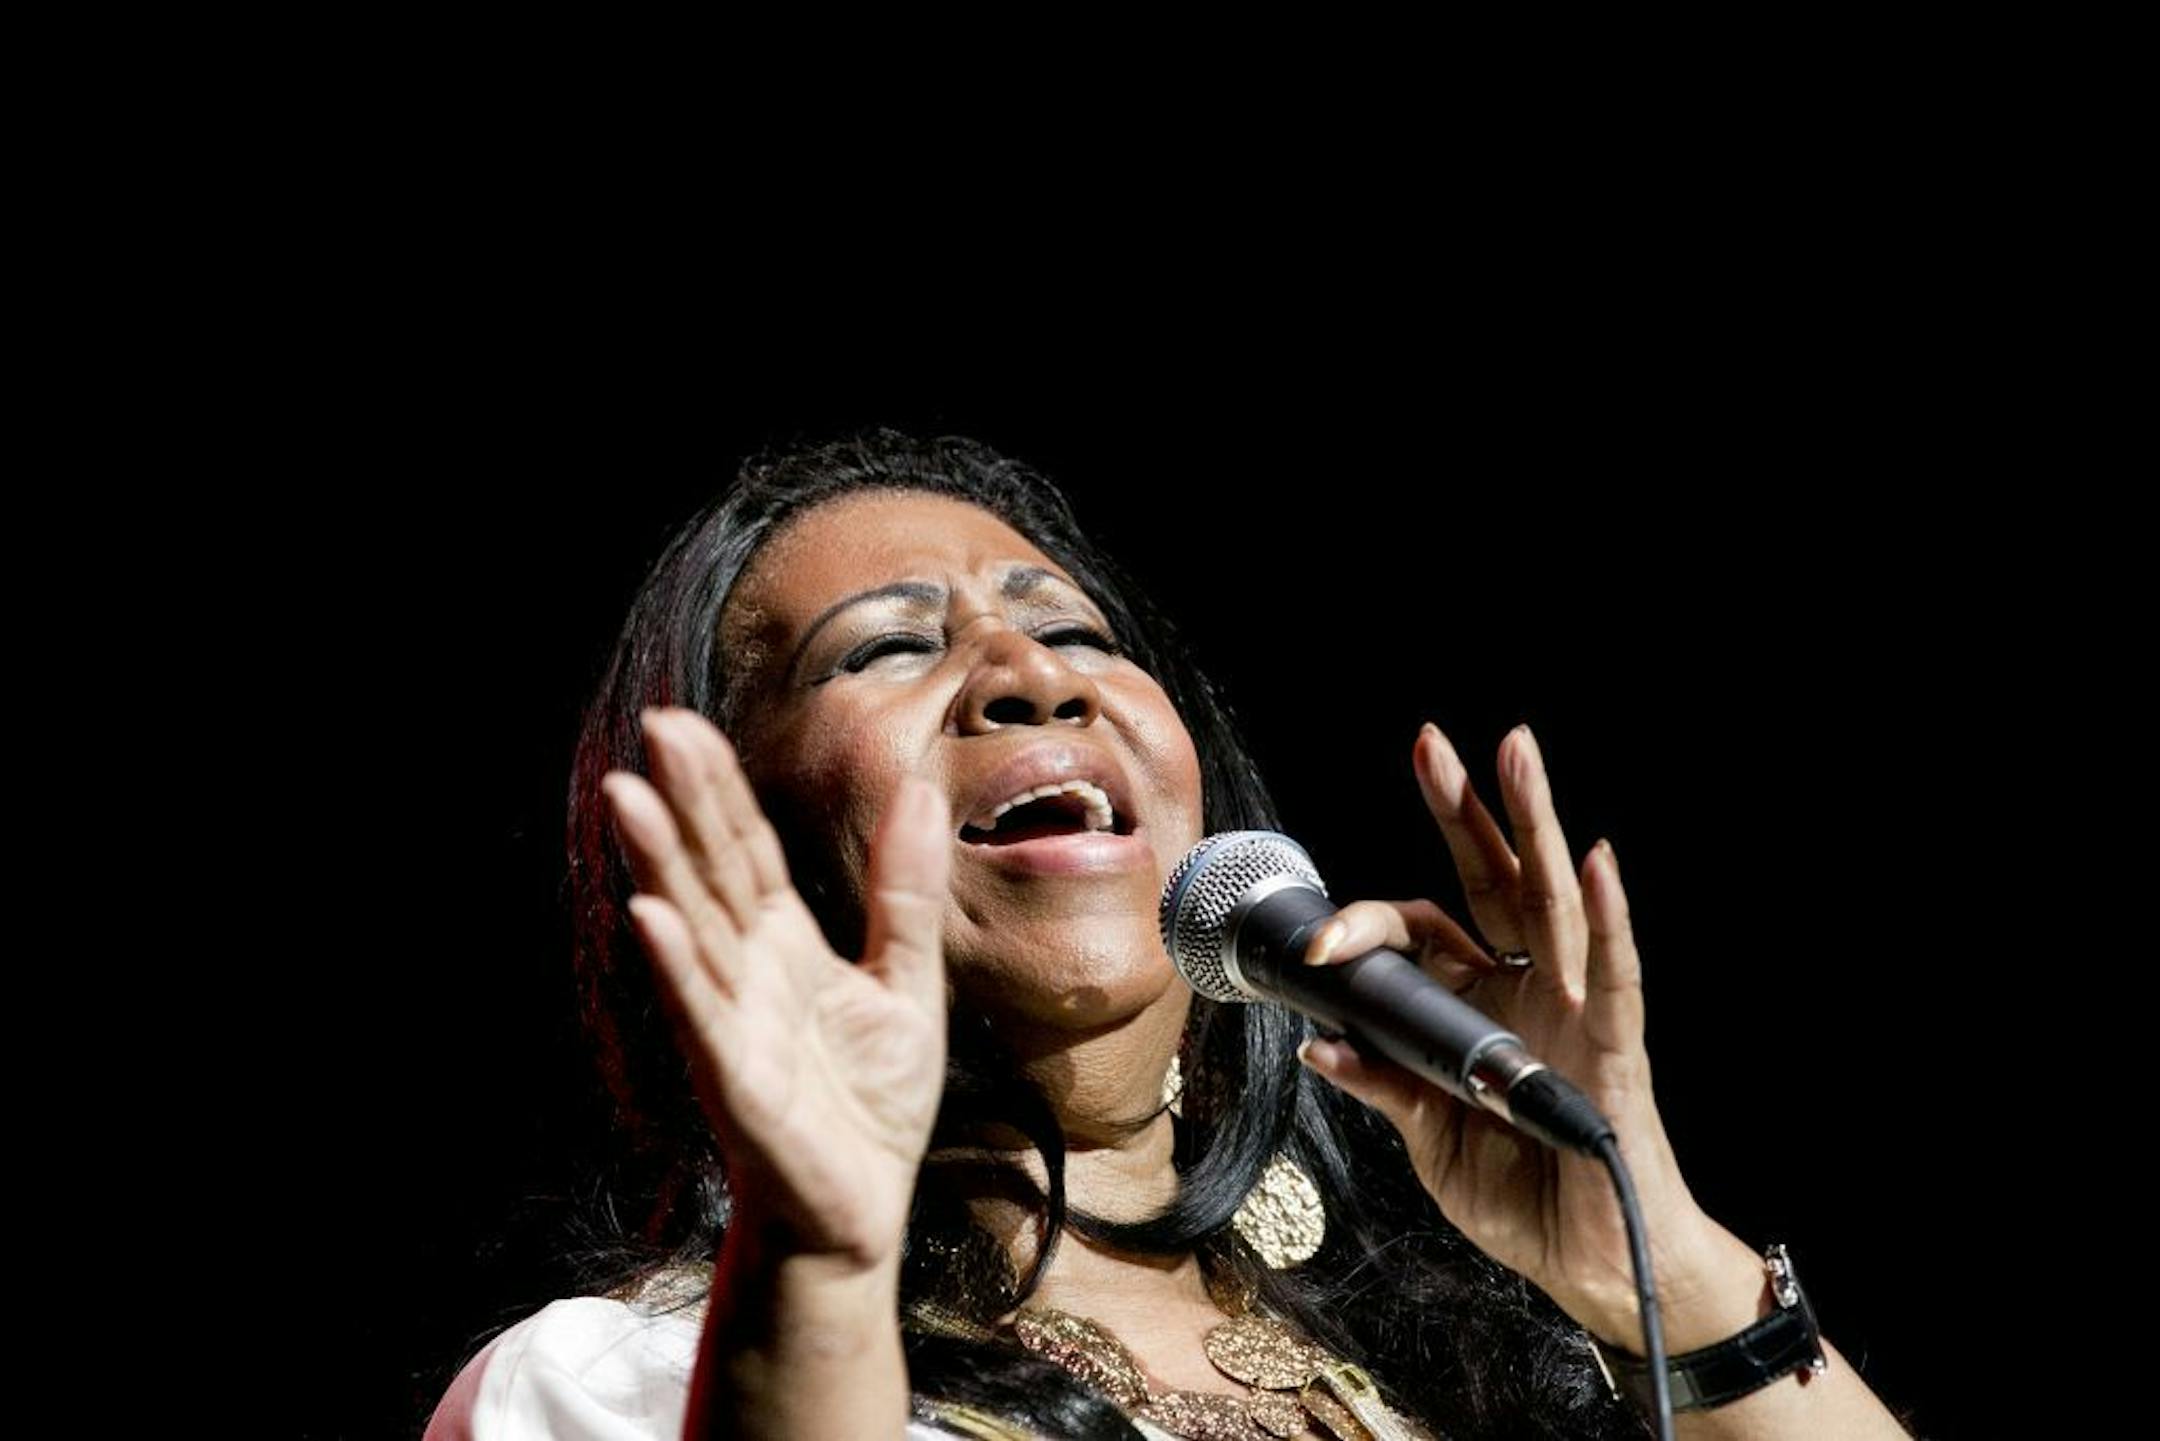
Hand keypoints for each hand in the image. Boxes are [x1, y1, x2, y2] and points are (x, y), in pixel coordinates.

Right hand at [600, 705, 952, 1268]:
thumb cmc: (870, 1105)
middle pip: (709, 871)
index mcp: (784, 945)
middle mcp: (747, 973)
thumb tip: (920, 791)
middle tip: (653, 728)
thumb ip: (905, 890)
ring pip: (692, 928)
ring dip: (659, 863)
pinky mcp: (735, 1078)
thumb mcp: (907, 981)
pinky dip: (677, 963)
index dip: (717, 788)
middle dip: (682, 801)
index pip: (743, 850)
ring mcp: (733, 1022)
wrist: (859, 1212)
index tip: (684, 724)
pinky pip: (702, 1012)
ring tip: (628, 798)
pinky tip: (649, 916)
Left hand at [1297, 722, 1762, 1349]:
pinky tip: (1594, 861)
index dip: (1367, 926)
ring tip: (1515, 752)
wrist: (1586, 1264)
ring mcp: (1575, 1010)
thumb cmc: (1518, 1196)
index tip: (1314, 946)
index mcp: (1476, 1002)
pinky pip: (1614, 973)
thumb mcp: (1427, 1140)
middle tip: (1435, 742)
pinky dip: (1607, 916)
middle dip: (1467, 809)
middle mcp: (1528, 988)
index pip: (1421, 931)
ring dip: (1534, 824)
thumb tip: (1317, 1041)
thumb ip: (1384, 1084)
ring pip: (1553, 900)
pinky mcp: (1615, 1048)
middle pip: (1494, 880)